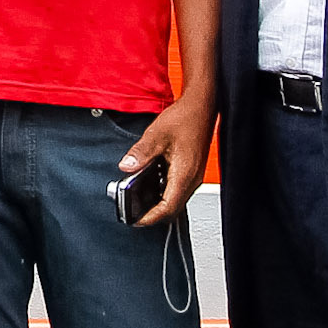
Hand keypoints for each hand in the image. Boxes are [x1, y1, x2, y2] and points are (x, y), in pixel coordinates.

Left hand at [119, 97, 214, 224]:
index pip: (167, 208)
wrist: (201, 107)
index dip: (150, 217)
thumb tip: (126, 167)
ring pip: (175, 200)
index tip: (135, 219)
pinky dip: (163, 192)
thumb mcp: (156, 135)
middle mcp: (192, 179)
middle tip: (132, 211)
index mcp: (184, 174)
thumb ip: (140, 153)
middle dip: (152, 214)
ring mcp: (193, 176)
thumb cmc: (185, 118)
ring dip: (157, 203)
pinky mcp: (191, 171)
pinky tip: (150, 183)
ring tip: (137, 199)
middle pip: (172, 209)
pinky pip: (177, 190)